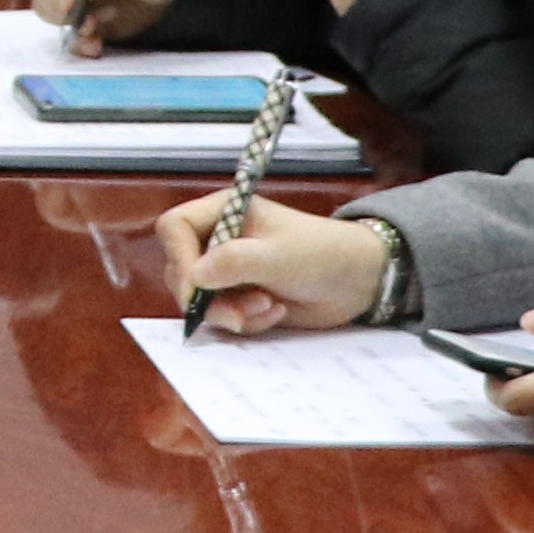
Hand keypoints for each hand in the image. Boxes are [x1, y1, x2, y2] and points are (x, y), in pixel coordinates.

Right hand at [157, 193, 390, 337]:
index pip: (175, 229)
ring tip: (268, 307)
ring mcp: (228, 270)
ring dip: (231, 312)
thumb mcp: (278, 256)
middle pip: (181, 269)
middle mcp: (219, 239)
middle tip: (237, 313)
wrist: (359, 281)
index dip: (181, 259)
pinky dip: (246, 320)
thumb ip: (234, 262)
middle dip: (208, 297)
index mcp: (223, 212)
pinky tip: (275, 311)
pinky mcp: (240, 297)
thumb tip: (194, 277)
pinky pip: (222, 316)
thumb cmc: (322, 253)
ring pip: (200, 299)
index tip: (197, 289)